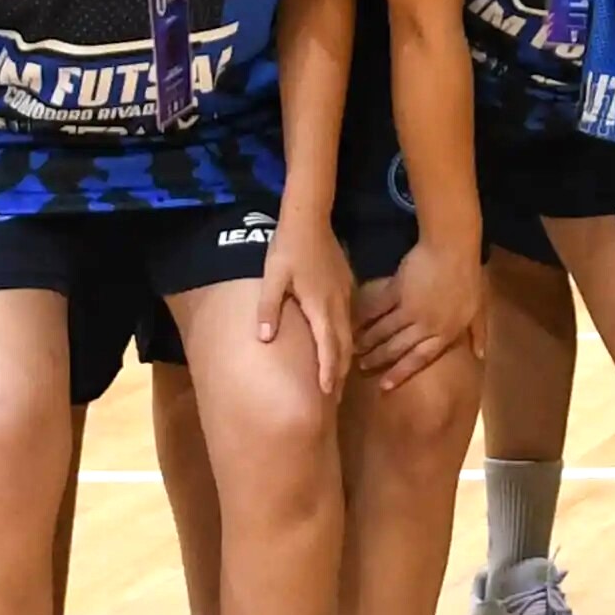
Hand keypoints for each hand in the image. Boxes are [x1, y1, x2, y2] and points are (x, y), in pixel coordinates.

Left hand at [255, 212, 355, 395]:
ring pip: (350, 333)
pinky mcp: (346, 285)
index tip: (329, 394)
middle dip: (341, 372)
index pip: (328, 347)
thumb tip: (264, 340)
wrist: (310, 218)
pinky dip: (346, 338)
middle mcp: (337, 305)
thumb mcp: (273, 278)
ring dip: (346, 356)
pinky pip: (350, 320)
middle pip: (344, 345)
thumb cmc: (288, 248)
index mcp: (320, 306)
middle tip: (336, 396)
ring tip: (340, 376)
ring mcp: (345, 294)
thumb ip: (269, 308)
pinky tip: (341, 343)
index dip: (329, 372)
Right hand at [355, 234, 484, 390]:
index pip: (420, 358)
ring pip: (384, 330)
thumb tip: (480, 355)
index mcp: (445, 332)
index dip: (400, 372)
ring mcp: (409, 308)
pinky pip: (377, 309)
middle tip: (360, 366)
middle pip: (398, 347)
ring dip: (368, 341)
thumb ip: (478, 332)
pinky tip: (354, 323)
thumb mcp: (479, 308)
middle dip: (378, 359)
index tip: (383, 386)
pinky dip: (365, 317)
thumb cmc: (469, 278)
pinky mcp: (396, 290)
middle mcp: (425, 325)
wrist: (453, 249)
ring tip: (354, 348)